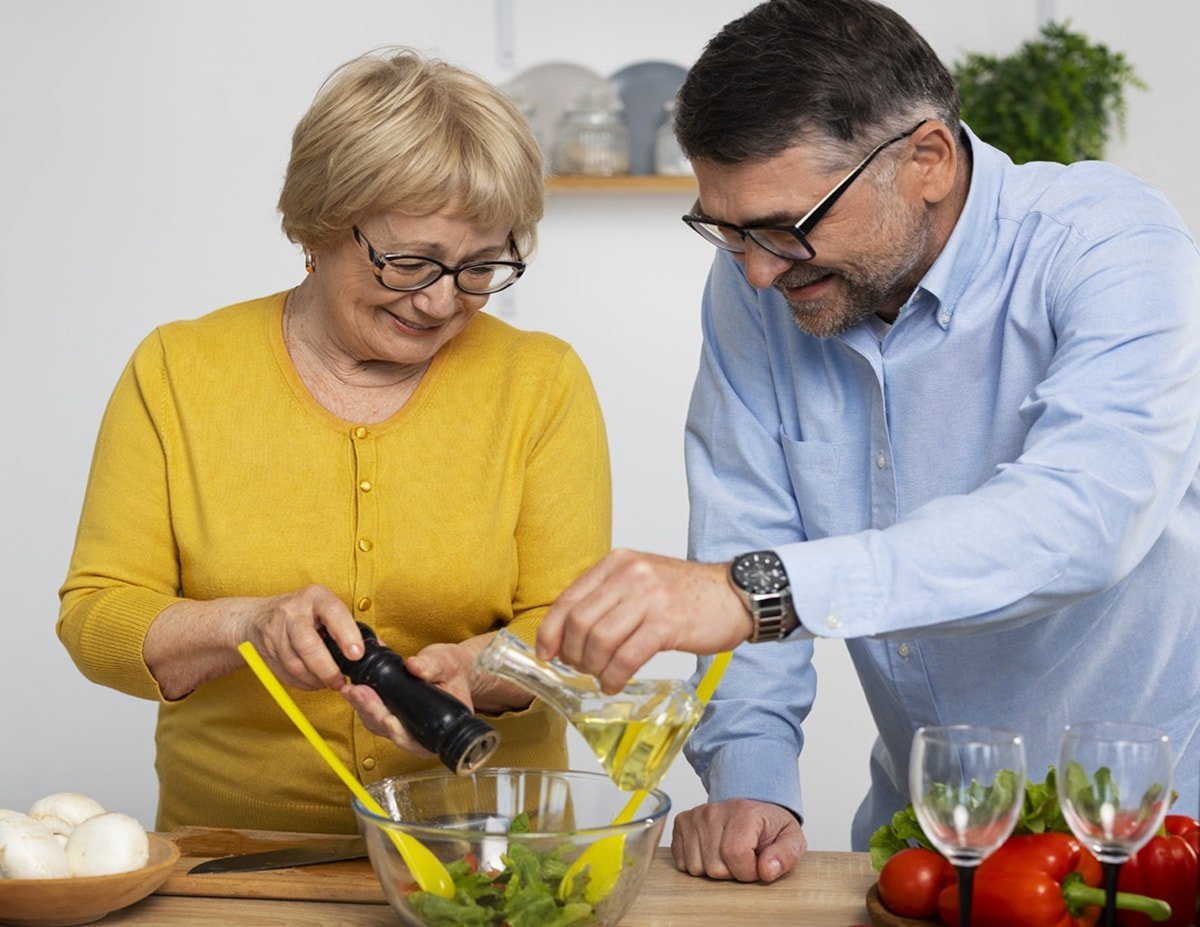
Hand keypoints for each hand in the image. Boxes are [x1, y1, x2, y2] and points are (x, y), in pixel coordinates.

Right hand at [239, 584, 363, 690]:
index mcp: (315, 597)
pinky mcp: (266, 652)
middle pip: (309, 645)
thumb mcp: (327, 609)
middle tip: (341, 681)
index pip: (333, 613)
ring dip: (316, 680)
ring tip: (329, 682)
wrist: (257, 618)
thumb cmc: (302, 613)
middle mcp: (293, 612)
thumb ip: (351, 627)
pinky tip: (313, 681)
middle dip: (328, 669)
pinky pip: (287, 675)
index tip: (356, 654)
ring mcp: (276, 632)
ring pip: (297, 665)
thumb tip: (380, 649)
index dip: (346, 635)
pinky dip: (303, 684)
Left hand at [340, 641, 476, 755]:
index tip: (389, 719)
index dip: (400, 732)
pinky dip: (364, 705)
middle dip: (373, 713)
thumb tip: (414, 667)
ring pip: (380, 727)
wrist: (452, 669)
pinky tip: (355, 691)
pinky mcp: (394, 717)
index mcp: (441, 726)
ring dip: (364, 709)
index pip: (417, 739)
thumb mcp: (447, 663)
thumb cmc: (454, 670)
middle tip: (360, 694)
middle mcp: (421, 732)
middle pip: (392, 733)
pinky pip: (376, 717)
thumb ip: (432, 665)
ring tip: (353, 690)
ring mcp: (405, 727)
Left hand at [535, 549, 752, 691]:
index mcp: (616, 563)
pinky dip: (614, 676)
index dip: (550, 631)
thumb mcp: (640, 581)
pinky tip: (615, 682)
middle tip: (581, 669)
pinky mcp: (667, 623)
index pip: (568, 599)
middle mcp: (630, 574)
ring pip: (599, 640)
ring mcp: (649, 597)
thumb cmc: (686, 594)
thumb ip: (607, 598)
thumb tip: (569, 633)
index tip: (546, 654)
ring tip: (601, 676)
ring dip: (593, 667)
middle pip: (579, 622)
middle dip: (573, 654)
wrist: (735, 594)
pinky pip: (626, 657)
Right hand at [671, 799, 806, 881]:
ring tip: (727, 855)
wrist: (752, 809)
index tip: (758, 864)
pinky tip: (711, 852)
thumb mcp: (791, 840)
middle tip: (743, 858)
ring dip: (714, 869)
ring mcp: (695, 816)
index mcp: (744, 812)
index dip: (749, 871)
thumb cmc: (770, 827)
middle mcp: (714, 811)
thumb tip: (766, 870)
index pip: (736, 856)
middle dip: (731, 872)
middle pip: (714, 866)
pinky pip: (681, 862)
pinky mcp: (682, 822)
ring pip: (696, 867)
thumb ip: (786, 856)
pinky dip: (697, 864)